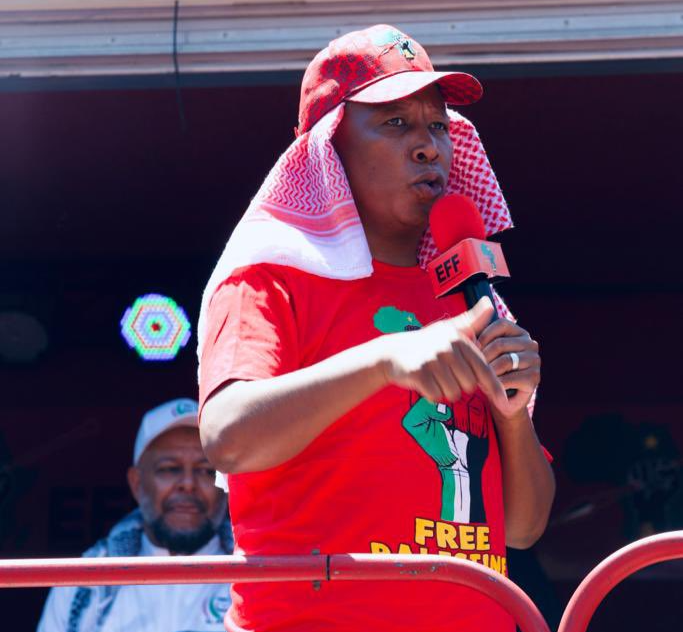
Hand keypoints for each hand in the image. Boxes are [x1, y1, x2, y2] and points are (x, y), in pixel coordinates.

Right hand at [380, 297, 506, 405]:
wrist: (391, 353)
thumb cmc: (425, 343)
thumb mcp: (449, 329)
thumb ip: (471, 320)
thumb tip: (490, 304)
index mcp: (459, 340)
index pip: (484, 370)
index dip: (494, 387)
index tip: (503, 401)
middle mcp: (447, 348)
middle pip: (469, 385)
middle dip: (461, 387)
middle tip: (448, 377)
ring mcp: (432, 360)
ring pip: (453, 393)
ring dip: (446, 392)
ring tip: (436, 380)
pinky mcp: (419, 373)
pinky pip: (436, 395)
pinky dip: (432, 395)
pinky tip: (425, 384)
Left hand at [477, 317, 539, 421]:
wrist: (502, 398)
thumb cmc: (490, 371)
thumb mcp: (485, 352)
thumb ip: (480, 339)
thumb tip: (468, 330)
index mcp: (519, 333)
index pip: (501, 324)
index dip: (483, 336)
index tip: (473, 349)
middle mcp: (531, 344)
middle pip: (500, 344)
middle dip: (483, 357)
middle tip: (474, 368)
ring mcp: (535, 361)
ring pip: (504, 361)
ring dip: (489, 372)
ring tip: (481, 378)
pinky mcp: (534, 378)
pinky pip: (509, 378)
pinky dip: (496, 384)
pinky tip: (491, 387)